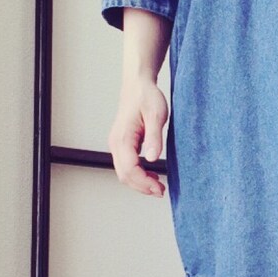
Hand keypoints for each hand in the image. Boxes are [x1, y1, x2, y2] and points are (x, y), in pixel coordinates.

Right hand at [108, 78, 169, 196]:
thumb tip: (153, 159)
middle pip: (124, 176)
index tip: (160, 189)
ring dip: (139, 183)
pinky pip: (125, 166)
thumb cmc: (147, 97)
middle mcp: (115, 143)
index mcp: (122, 138)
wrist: (138, 85)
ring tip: (158, 187)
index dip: (144, 183)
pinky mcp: (121, 144)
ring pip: (123, 173)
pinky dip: (137, 175)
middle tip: (161, 191)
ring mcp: (116, 144)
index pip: (129, 170)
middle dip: (142, 187)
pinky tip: (151, 176)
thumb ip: (155, 137)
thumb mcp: (157, 115)